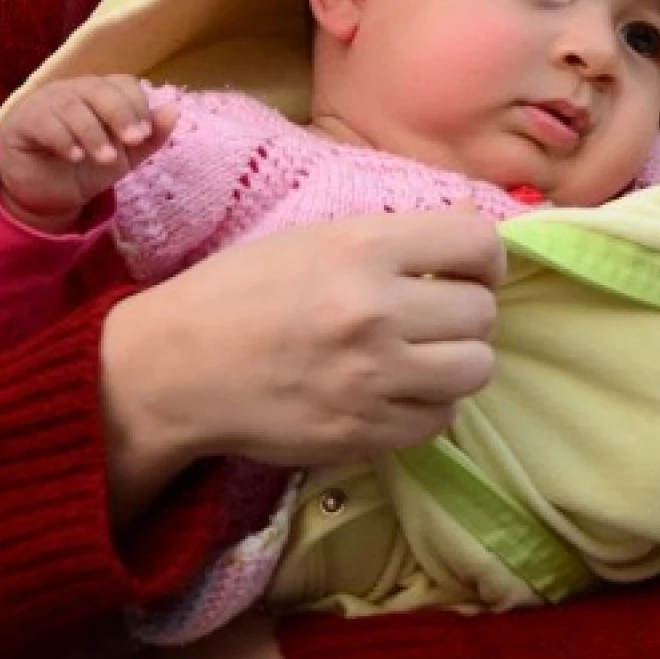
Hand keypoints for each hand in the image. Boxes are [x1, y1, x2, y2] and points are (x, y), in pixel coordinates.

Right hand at [0, 76, 175, 229]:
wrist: (43, 196)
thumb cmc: (84, 170)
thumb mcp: (124, 157)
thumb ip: (150, 137)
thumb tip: (174, 109)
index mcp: (98, 94)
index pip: (122, 84)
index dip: (136, 105)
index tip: (144, 135)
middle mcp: (71, 91)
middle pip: (98, 88)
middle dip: (120, 114)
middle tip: (133, 141)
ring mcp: (44, 103)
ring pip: (72, 105)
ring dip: (94, 132)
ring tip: (106, 159)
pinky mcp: (21, 121)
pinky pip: (44, 122)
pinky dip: (64, 139)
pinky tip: (75, 157)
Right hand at [98, 210, 504, 515]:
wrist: (175, 367)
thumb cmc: (240, 292)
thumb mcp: (313, 239)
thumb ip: (393, 237)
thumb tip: (474, 226)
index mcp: (363, 248)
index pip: (479, 244)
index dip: (484, 259)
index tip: (468, 270)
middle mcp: (374, 311)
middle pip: (482, 313)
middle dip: (466, 313)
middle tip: (434, 317)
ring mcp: (371, 378)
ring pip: (475, 369)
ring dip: (456, 362)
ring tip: (422, 356)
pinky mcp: (363, 433)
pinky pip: (440, 420)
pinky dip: (428, 406)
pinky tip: (394, 390)